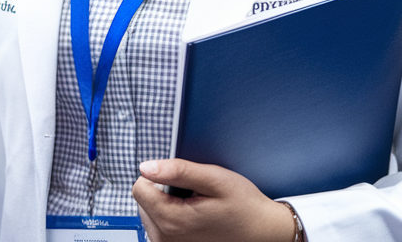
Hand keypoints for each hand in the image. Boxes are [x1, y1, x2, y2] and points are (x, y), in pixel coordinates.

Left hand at [133, 159, 295, 241]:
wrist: (262, 232)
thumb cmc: (243, 206)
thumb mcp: (215, 179)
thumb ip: (179, 171)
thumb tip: (146, 167)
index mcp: (172, 221)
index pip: (139, 188)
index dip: (158, 176)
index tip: (181, 179)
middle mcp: (165, 239)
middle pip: (143, 201)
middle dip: (162, 190)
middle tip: (193, 193)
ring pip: (149, 212)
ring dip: (166, 204)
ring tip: (195, 205)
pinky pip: (158, 226)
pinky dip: (170, 216)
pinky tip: (193, 216)